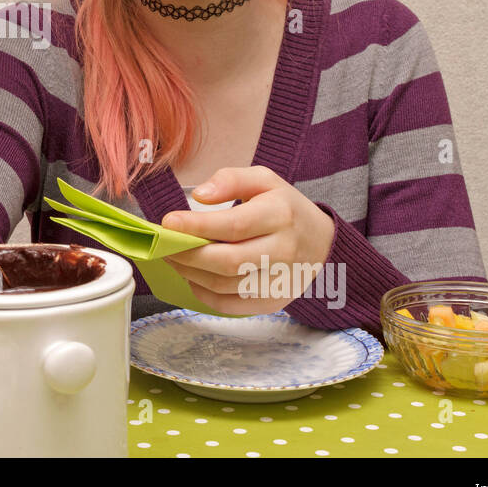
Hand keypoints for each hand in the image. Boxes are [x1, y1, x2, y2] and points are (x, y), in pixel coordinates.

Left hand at [160, 165, 336, 314]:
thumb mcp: (263, 180)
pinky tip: (193, 277)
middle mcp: (283, 251)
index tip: (168, 222)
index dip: (197, 226)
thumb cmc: (285, 208)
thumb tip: (199, 195)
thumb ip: (230, 180)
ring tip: (174, 258)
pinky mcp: (272, 302)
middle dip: (188, 254)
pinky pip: (230, 306)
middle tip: (165, 245)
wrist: (322, 243)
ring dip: (191, 274)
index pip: (233, 226)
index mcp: (280, 215)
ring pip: (224, 286)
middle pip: (227, 261)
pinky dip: (203, 294)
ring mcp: (279, 282)